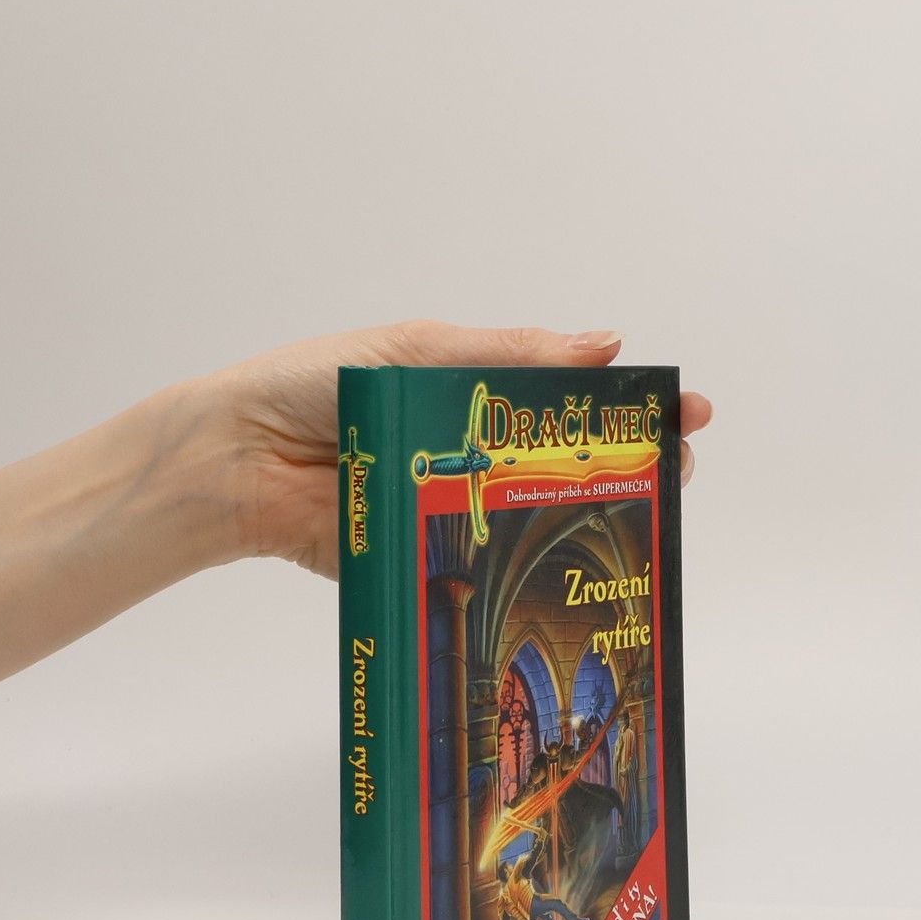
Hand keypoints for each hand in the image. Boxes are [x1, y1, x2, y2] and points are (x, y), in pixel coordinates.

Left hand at [201, 320, 713, 577]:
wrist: (235, 459)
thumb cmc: (315, 387)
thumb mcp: (420, 352)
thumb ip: (510, 355)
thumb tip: (604, 343)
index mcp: (476, 394)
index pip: (571, 398)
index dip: (631, 405)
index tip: (685, 410)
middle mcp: (473, 453)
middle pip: (570, 463)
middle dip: (631, 463)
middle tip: (679, 467)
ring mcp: (455, 509)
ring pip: (538, 519)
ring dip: (592, 518)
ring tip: (647, 517)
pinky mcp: (426, 561)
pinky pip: (485, 570)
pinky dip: (527, 575)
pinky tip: (572, 576)